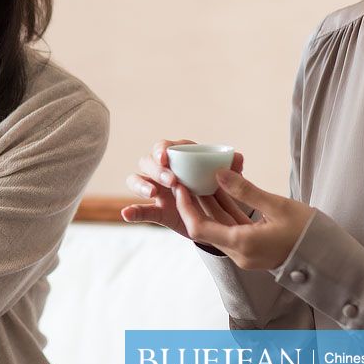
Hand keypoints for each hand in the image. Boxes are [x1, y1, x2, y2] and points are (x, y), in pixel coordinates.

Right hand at [121, 139, 248, 237]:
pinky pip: (141, 210)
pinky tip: (126, 214)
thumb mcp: (230, 180)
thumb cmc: (221, 189)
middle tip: (171, 180)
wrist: (221, 216)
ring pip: (136, 180)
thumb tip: (236, 158)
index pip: (164, 147)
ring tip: (152, 193)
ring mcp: (157, 190)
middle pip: (147, 162)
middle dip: (156, 169)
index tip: (167, 157)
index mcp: (179, 157)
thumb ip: (233, 169)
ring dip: (141, 185)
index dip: (162, 150)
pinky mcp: (157, 210)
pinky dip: (132, 211)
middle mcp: (163, 171)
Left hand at [170, 168, 314, 269]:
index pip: (199, 228)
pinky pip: (232, 228)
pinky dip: (226, 211)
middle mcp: (239, 253)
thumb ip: (246, 190)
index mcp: (242, 244)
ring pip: (219, 227)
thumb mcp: (278, 206)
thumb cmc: (310, 232)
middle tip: (186, 179)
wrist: (331, 258)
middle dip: (194, 203)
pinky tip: (222, 190)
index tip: (181, 186)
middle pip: (205, 227)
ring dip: (210, 205)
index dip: (186, 207)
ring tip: (201, 179)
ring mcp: (245, 253)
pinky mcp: (252, 249)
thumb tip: (218, 173)